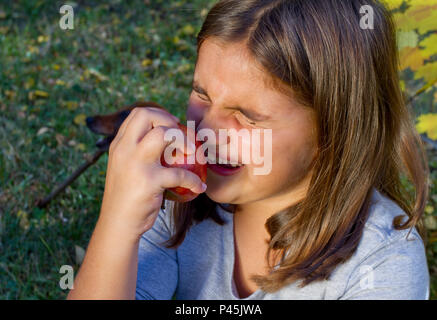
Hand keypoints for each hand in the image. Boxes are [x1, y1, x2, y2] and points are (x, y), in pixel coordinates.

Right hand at [98, 107, 206, 238]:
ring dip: (184, 140)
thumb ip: (137, 152)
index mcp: (119, 144)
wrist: (118, 224)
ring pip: (163, 134)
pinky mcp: (149, 181)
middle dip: (170, 120)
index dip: (159, 115)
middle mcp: (124, 149)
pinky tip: (199, 187)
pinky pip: (180, 174)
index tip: (173, 125)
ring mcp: (136, 164)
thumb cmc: (126, 196)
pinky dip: (194, 180)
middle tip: (182, 135)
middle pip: (147, 115)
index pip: (138, 114)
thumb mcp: (124, 167)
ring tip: (193, 153)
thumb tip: (166, 140)